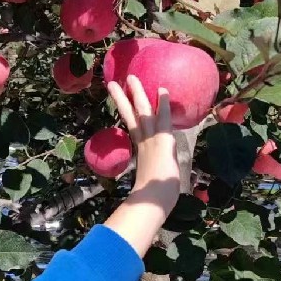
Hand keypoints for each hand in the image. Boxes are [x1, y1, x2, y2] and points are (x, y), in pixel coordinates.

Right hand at [102, 75, 180, 257]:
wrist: (153, 203)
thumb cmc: (152, 200)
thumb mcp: (150, 188)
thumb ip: (145, 187)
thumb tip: (137, 198)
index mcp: (142, 152)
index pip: (134, 127)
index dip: (130, 112)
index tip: (125, 100)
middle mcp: (144, 144)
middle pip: (132, 116)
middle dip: (125, 99)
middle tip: (116, 82)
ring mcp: (151, 142)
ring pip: (144, 113)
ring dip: (139, 94)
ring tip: (132, 78)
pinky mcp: (161, 143)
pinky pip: (162, 119)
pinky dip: (163, 105)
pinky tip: (163, 90)